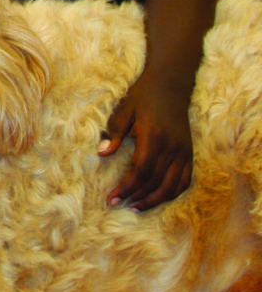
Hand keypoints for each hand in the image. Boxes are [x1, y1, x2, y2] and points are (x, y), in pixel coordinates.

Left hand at [98, 72, 192, 210]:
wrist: (170, 84)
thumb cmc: (143, 96)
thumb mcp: (124, 109)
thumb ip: (114, 132)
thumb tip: (102, 153)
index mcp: (154, 136)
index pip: (141, 171)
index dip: (126, 187)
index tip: (111, 197)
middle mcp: (172, 147)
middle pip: (155, 182)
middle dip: (135, 196)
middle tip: (117, 204)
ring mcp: (184, 152)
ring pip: (171, 186)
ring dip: (153, 200)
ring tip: (134, 206)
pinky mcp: (189, 154)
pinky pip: (184, 181)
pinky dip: (171, 193)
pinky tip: (156, 198)